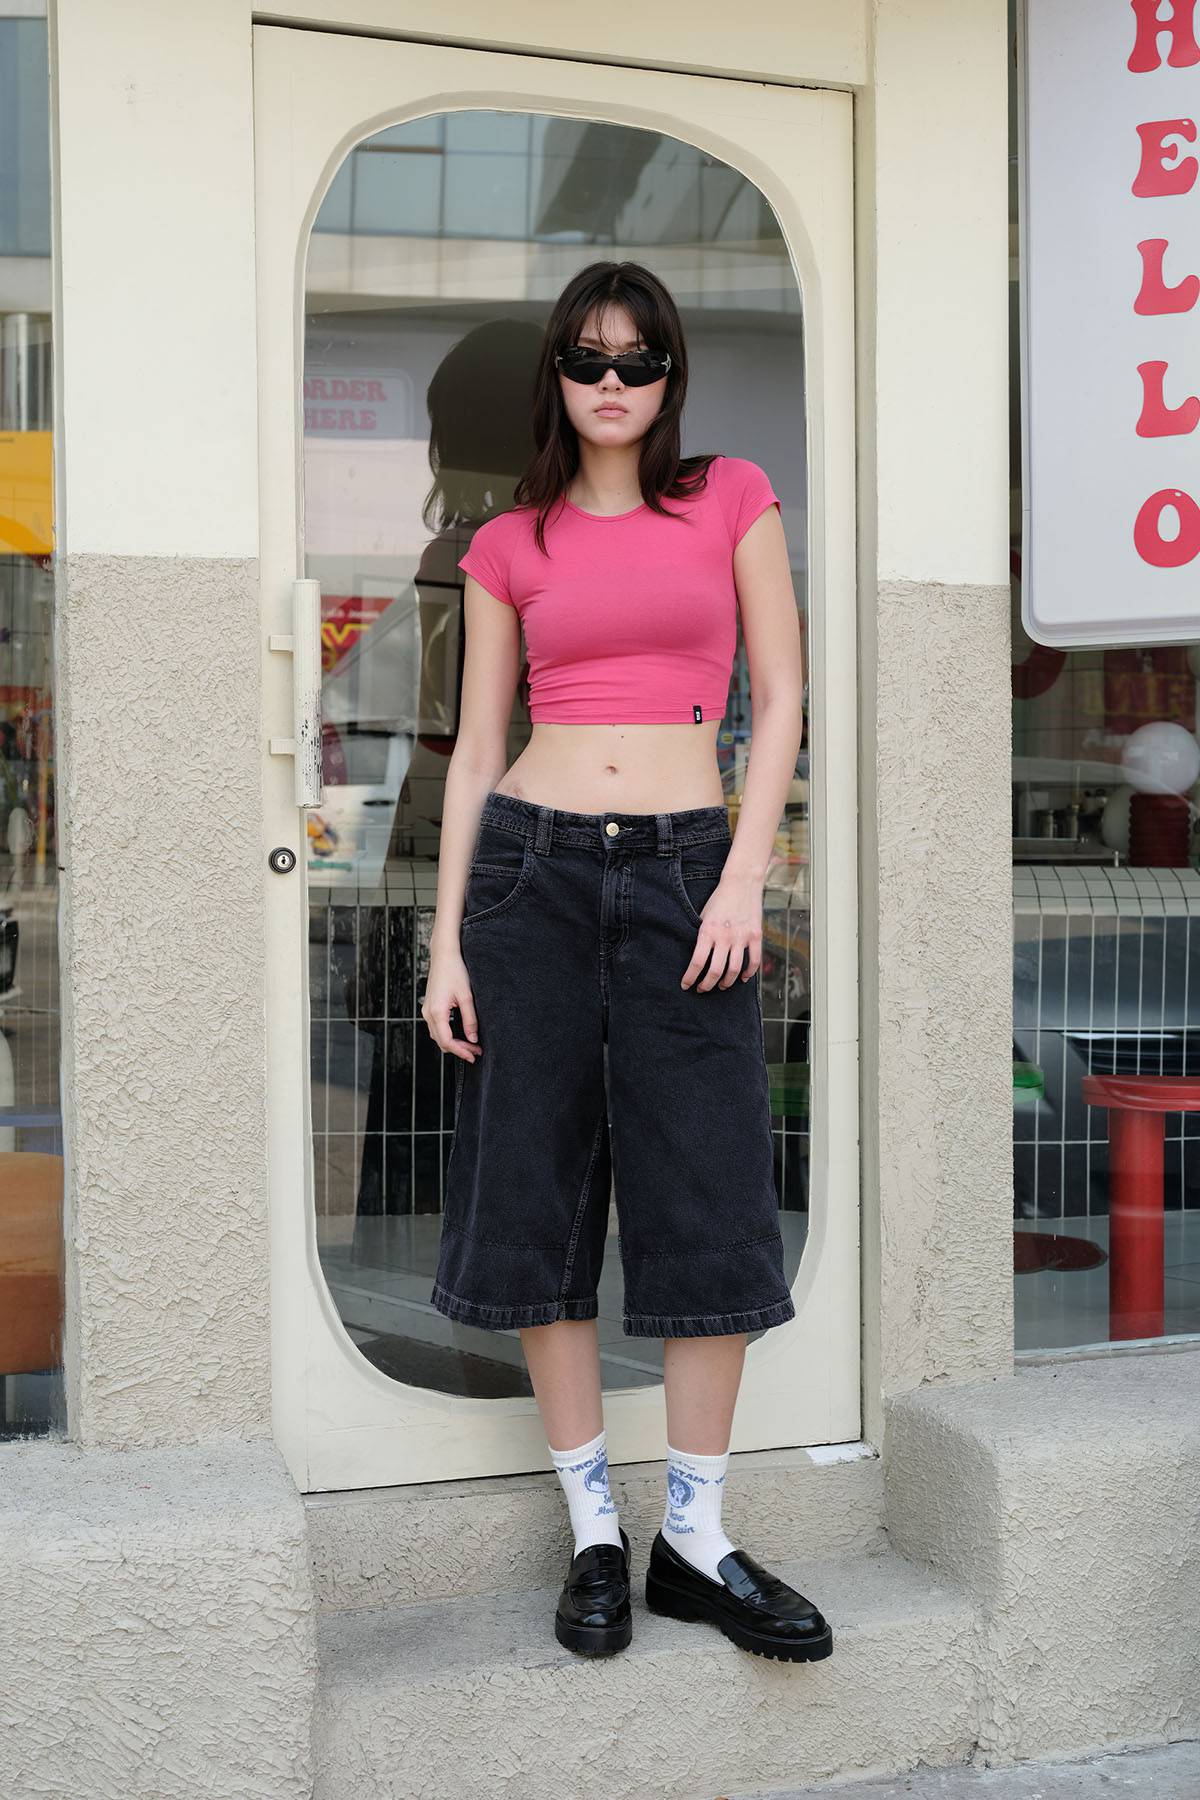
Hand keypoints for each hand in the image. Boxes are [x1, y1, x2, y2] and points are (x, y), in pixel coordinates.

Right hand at [422, 945, 482, 1062]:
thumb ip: (470, 1019)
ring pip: (438, 1035)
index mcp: (437, 1012)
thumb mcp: (467, 996)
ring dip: (453, 1043)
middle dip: (459, 1049)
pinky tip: (460, 1034)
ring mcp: (427, 1010)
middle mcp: (428, 1013)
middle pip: (441, 1041)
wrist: (444, 955)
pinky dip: (447, 1034)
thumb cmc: (455, 971)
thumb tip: (473, 1038)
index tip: (474, 1055)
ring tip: (470, 1045)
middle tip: (476, 1051)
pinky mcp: (429, 1007)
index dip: (461, 1051)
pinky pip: (436, 1027)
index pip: (447, 1041)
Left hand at [680, 870, 763, 992]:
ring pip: (734, 970)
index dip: (690, 978)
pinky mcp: (755, 936)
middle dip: (707, 985)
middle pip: (715, 971)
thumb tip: (697, 957)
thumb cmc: (719, 899)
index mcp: (707, 931)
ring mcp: (742, 937)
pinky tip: (743, 978)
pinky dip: (749, 973)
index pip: (697, 962)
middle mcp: (724, 937)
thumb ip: (702, 936)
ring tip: (721, 986)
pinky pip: (754, 961)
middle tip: (702, 989)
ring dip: (726, 982)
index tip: (686, 985)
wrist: (741, 883)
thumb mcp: (703, 916)